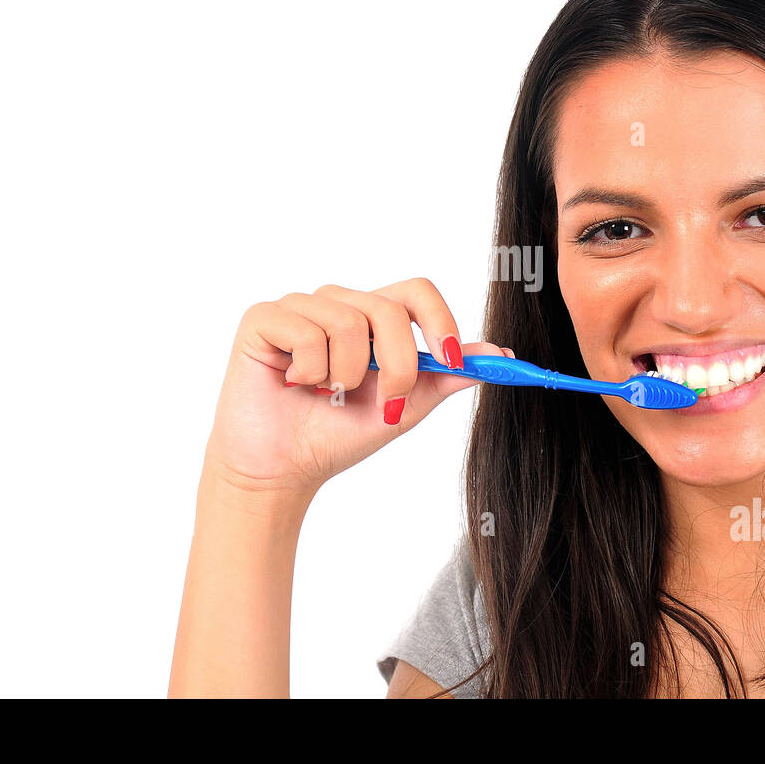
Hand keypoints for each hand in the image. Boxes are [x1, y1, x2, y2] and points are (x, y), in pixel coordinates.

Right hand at [202, 278, 511, 497]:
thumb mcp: (404, 408)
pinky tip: (294, 384)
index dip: (439, 320)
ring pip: (348, 322)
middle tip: (383, 401)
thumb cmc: (335, 436)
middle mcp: (337, 303)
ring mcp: (300, 307)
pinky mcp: (264, 318)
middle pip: (388, 308)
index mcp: (371, 318)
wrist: (282, 471)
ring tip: (325, 393)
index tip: (451, 358)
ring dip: (345, 376)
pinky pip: (307, 332)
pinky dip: (310, 372)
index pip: (416, 291)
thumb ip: (445, 376)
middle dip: (397, 366)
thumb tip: (500, 354)